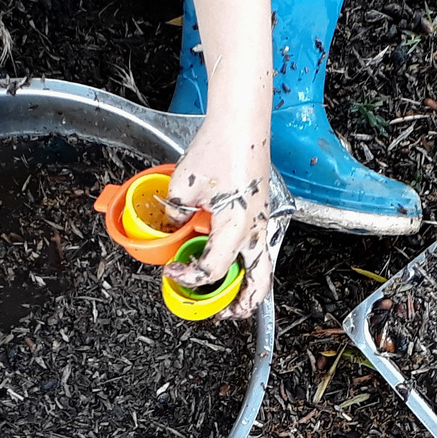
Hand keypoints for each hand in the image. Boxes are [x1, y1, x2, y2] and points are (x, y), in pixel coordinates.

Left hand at [162, 125, 284, 318]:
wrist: (242, 124)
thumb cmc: (221, 147)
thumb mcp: (183, 186)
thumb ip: (175, 215)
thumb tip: (172, 227)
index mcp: (237, 227)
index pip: (212, 269)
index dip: (189, 277)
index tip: (173, 272)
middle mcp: (256, 230)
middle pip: (257, 285)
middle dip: (239, 306)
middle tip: (220, 314)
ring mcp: (263, 223)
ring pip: (264, 271)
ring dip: (248, 289)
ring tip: (230, 299)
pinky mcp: (262, 214)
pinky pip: (260, 251)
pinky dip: (249, 267)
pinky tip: (232, 264)